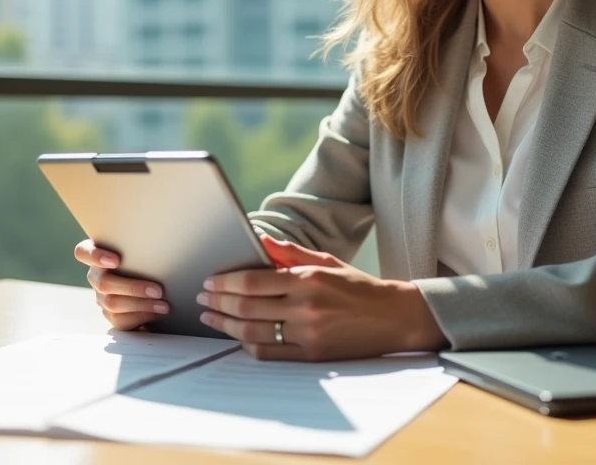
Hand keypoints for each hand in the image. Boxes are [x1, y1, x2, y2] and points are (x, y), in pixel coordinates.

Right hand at [74, 239, 169, 330]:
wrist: (151, 276)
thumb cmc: (146, 255)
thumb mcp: (140, 247)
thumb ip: (139, 244)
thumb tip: (159, 239)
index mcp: (96, 253)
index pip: (83, 252)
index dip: (96, 257)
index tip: (117, 260)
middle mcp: (95, 275)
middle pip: (103, 283)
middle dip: (133, 288)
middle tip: (158, 290)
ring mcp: (100, 296)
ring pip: (112, 303)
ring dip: (141, 304)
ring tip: (163, 305)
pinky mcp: (110, 313)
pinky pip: (119, 320)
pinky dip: (140, 317)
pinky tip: (155, 314)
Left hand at [197, 235, 447, 360]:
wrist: (393, 318)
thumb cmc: (358, 286)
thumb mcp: (326, 262)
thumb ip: (290, 253)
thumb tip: (259, 240)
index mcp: (308, 279)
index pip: (252, 281)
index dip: (225, 282)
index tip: (209, 282)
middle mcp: (306, 307)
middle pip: (246, 307)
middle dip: (217, 303)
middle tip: (202, 299)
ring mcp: (308, 334)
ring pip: (253, 332)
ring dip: (225, 325)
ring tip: (211, 318)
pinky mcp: (312, 356)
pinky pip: (269, 353)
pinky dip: (248, 344)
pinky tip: (237, 335)